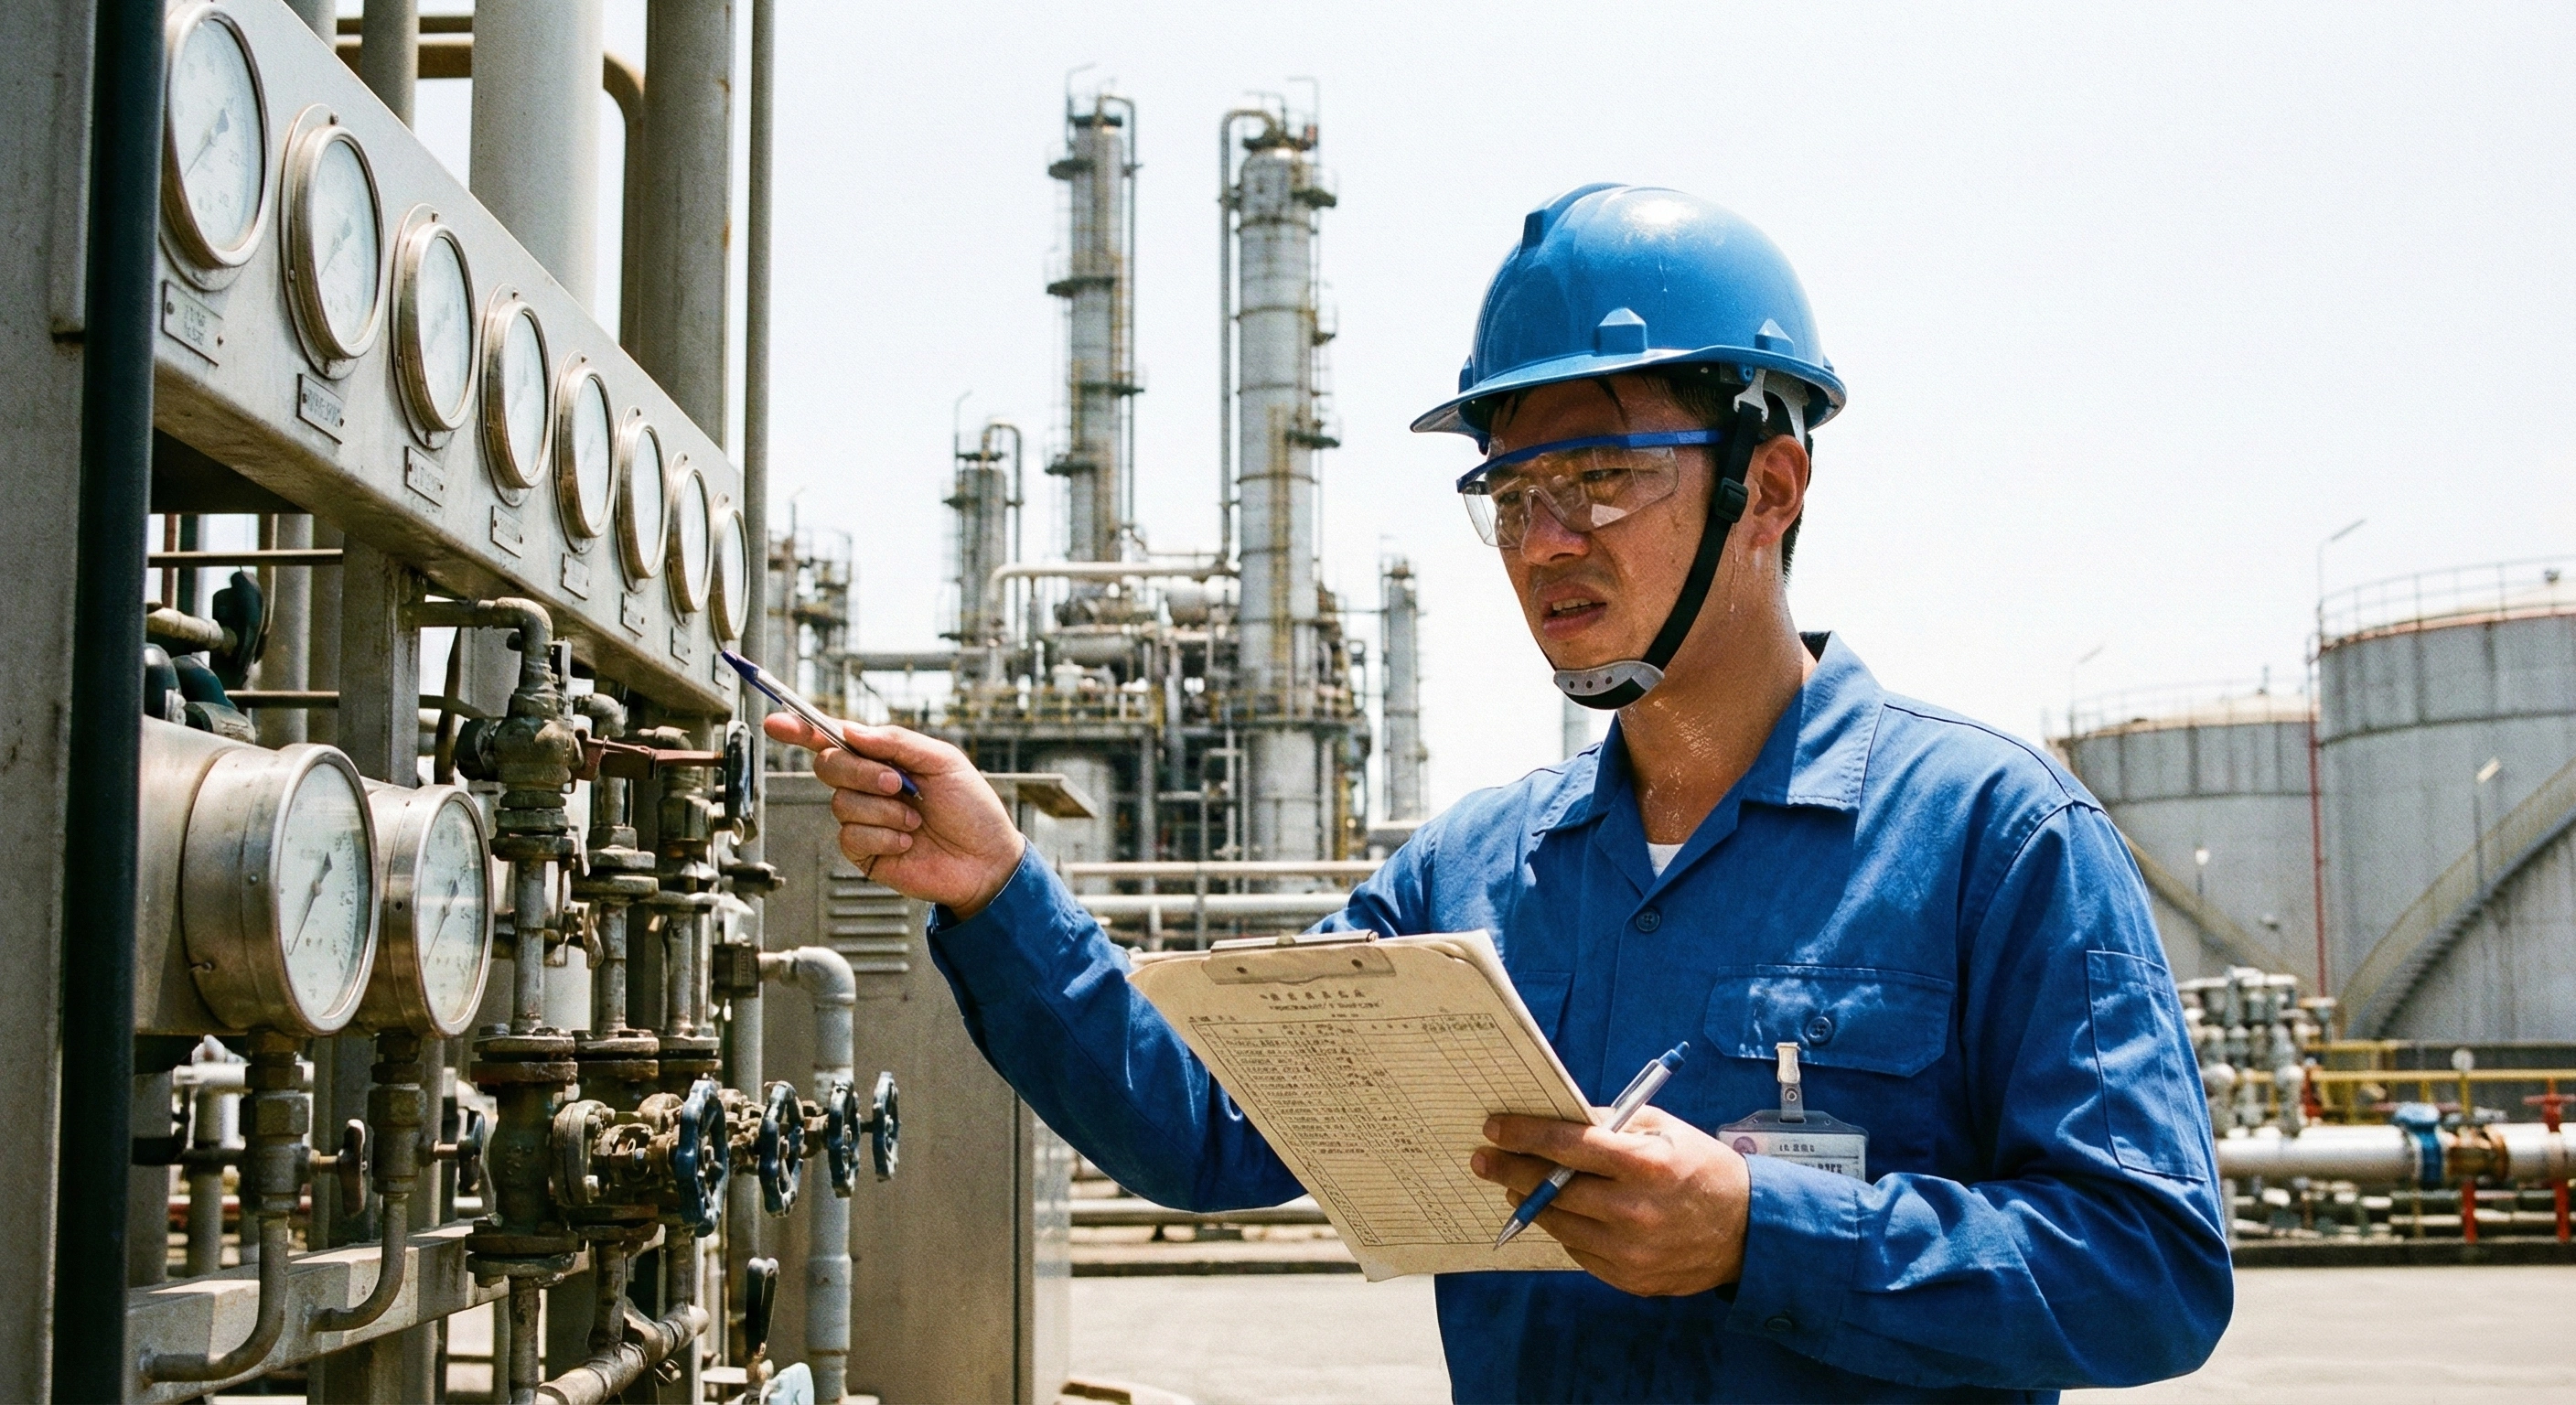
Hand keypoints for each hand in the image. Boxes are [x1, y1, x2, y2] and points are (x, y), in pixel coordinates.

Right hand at [762, 713, 1025, 917]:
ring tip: (915, 821)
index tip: (778, 722)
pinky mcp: (863, 852)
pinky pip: (851, 836)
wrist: (986, 861)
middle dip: (861, 772)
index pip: (835, 739)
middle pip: (829, 765)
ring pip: (840, 803)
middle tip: (897, 783)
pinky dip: (884, 836)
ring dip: (883, 811)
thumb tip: (853, 730)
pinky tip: (907, 841)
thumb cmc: (972, 810)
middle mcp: (869, 786)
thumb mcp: (942, 761)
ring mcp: (864, 819)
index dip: (803, 729)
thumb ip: (896, 741)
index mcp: (885, 758)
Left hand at [1471, 1104, 1749, 1295]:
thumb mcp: (1664, 1130)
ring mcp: (1630, 1251)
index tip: (1495, 1129)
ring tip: (1515, 1185)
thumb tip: (1560, 1116)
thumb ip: (1612, 1123)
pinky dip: (1565, 1229)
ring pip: (1559, 1223)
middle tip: (1484, 1159)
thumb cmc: (1702, 1170)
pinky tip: (1560, 1212)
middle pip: (1552, 1189)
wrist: (1748, 1232)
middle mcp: (1633, 1211)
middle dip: (1511, 1170)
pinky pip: (1579, 1251)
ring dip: (1530, 1202)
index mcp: (1644, 1165)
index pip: (1568, 1145)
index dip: (1525, 1135)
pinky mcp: (1629, 1278)